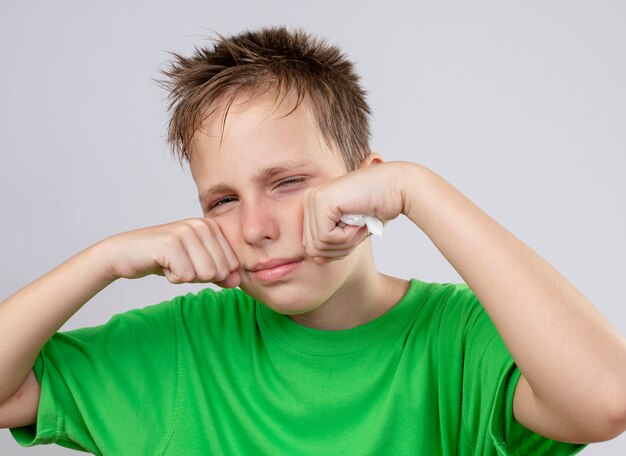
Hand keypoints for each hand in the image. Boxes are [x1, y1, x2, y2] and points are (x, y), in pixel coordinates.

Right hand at [99, 218, 239, 286]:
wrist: (126, 253)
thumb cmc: (164, 258)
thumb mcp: (197, 265)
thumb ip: (220, 273)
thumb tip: (238, 282)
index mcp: (212, 227)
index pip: (232, 265)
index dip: (211, 274)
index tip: (191, 262)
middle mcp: (201, 225)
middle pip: (219, 271)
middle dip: (199, 276)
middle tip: (179, 264)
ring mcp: (186, 232)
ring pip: (205, 274)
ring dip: (185, 277)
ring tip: (171, 263)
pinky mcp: (171, 243)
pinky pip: (185, 276)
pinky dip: (172, 278)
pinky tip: (162, 264)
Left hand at [302, 161, 405, 263]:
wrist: (397, 187)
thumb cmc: (377, 208)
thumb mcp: (350, 232)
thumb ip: (331, 245)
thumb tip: (316, 260)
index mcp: (312, 205)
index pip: (311, 245)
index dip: (336, 249)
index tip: (354, 233)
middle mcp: (309, 199)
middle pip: (312, 248)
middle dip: (340, 248)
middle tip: (359, 230)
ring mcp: (313, 198)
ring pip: (318, 245)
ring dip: (346, 242)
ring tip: (359, 224)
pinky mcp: (322, 201)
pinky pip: (326, 236)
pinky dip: (348, 236)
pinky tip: (358, 220)